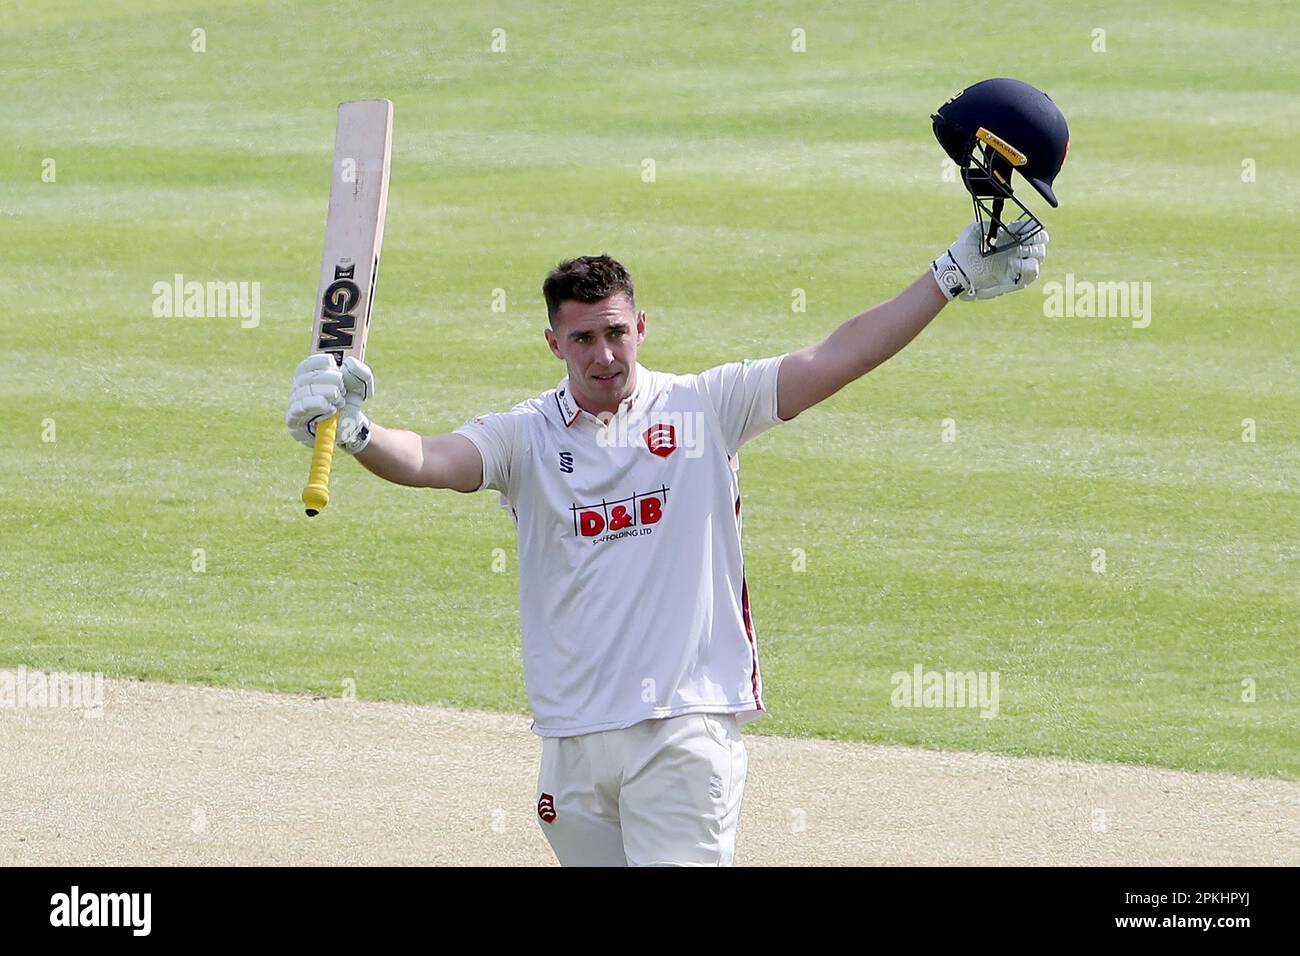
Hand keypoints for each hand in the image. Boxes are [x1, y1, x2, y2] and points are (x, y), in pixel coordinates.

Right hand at [285, 354, 374, 453]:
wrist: (351, 427)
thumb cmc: (350, 402)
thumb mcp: (361, 384)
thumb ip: (359, 370)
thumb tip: (349, 362)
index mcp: (309, 376)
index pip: (307, 365)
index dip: (320, 362)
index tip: (335, 365)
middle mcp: (298, 388)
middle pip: (309, 377)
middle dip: (332, 380)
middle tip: (343, 390)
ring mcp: (294, 403)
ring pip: (306, 391)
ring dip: (329, 394)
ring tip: (340, 401)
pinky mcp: (293, 420)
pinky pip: (301, 407)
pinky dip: (320, 405)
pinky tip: (331, 410)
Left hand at [931, 221, 1048, 301]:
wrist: (956, 270)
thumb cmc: (964, 251)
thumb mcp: (973, 231)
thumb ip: (988, 224)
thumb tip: (1000, 227)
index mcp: (1010, 237)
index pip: (1032, 228)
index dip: (1029, 225)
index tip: (1015, 227)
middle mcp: (1018, 250)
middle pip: (1041, 240)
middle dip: (1034, 237)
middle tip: (1020, 240)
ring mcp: (1018, 265)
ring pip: (1039, 255)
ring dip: (1031, 251)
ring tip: (1016, 251)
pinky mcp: (1016, 280)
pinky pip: (1032, 272)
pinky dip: (1026, 266)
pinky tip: (1013, 263)